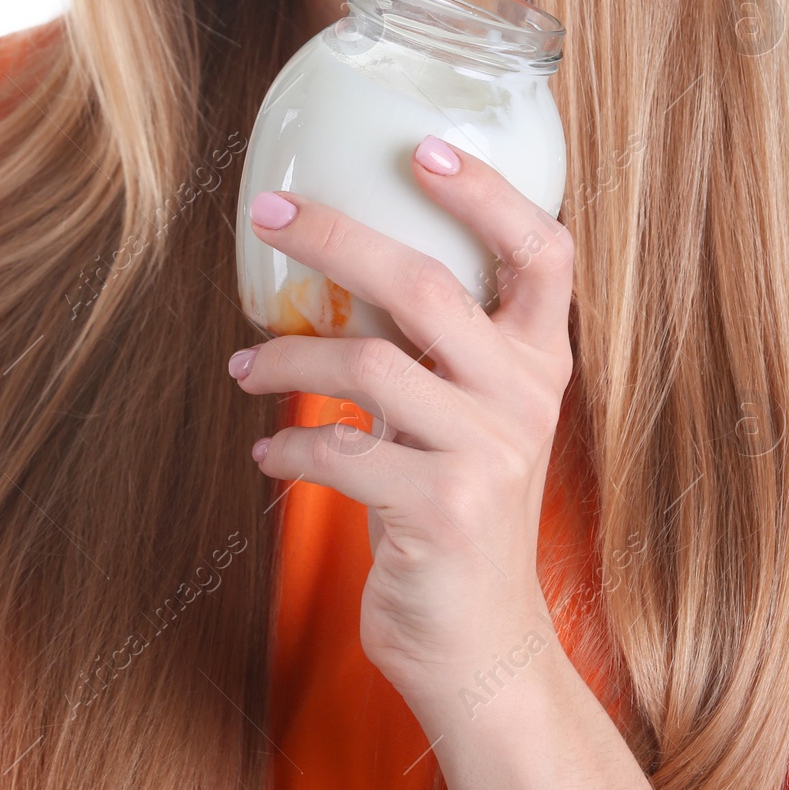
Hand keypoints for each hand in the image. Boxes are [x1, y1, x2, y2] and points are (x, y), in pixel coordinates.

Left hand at [231, 135, 574, 695]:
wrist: (479, 640)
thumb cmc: (456, 508)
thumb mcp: (468, 419)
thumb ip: (435, 351)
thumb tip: (340, 268)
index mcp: (538, 361)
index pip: (543, 253)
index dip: (487, 194)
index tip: (422, 149)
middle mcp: (524, 397)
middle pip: (424, 285)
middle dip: (335, 237)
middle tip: (272, 214)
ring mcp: (487, 455)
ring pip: (364, 363)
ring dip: (285, 358)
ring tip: (245, 366)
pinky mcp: (440, 513)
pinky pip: (338, 450)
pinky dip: (287, 444)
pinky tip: (267, 452)